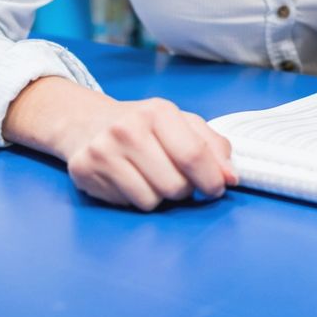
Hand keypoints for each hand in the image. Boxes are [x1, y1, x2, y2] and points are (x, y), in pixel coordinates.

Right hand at [4, 77, 236, 210]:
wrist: (88, 122)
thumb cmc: (144, 126)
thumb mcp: (182, 124)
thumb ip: (212, 147)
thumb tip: (231, 176)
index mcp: (158, 112)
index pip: (194, 155)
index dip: (211, 179)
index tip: (217, 188)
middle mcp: (128, 129)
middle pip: (175, 185)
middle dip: (183, 189)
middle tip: (175, 177)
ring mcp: (104, 150)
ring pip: (152, 201)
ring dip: (159, 196)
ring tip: (151, 177)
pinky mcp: (85, 170)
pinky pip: (128, 205)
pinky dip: (135, 199)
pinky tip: (129, 180)